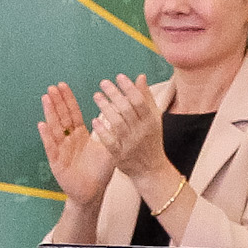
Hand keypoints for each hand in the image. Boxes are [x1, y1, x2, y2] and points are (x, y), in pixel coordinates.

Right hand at [37, 81, 116, 202]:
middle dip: (57, 102)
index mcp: (80, 135)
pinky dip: (46, 136)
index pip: (73, 113)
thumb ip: (111, 132)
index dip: (68, 100)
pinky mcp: (56, 162)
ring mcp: (61, 150)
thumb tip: (119, 113)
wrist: (92, 193)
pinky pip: (51, 147)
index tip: (63, 85)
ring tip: (46, 98)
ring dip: (50, 113)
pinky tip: (42, 124)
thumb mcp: (109, 149)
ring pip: (54, 128)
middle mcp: (68, 140)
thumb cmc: (100, 172)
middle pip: (62, 117)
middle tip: (52, 86)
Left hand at [91, 73, 169, 190]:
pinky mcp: (120, 155)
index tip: (119, 76)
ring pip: (117, 123)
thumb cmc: (151, 140)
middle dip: (115, 94)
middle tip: (103, 83)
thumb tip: (140, 77)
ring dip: (106, 108)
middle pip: (127, 110)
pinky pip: (110, 142)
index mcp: (151, 121)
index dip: (129, 88)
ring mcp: (130, 144)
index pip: (140, 101)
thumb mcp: (154, 119)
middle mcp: (141, 131)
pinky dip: (102, 131)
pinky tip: (94, 120)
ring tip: (96, 96)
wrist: (151, 170)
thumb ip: (146, 97)